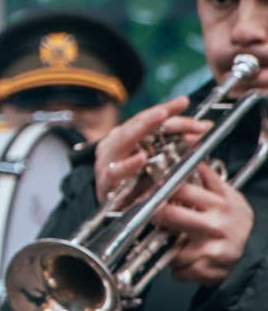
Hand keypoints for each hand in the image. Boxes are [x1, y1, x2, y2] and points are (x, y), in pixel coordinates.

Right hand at [94, 96, 210, 202]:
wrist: (111, 208)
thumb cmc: (133, 181)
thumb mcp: (155, 161)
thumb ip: (177, 144)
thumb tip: (204, 129)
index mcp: (127, 135)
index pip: (147, 118)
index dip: (167, 109)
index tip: (183, 101)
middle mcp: (116, 142)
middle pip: (138, 123)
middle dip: (159, 114)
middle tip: (177, 105)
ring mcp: (109, 159)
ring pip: (125, 138)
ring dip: (143, 127)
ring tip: (160, 116)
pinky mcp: (107, 179)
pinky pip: (117, 171)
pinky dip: (129, 165)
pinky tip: (140, 158)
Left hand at [151, 161, 252, 285]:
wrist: (255, 253)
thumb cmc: (233, 221)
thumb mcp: (227, 195)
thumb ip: (206, 177)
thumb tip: (188, 145)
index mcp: (220, 202)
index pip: (181, 189)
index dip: (160, 188)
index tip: (149, 189)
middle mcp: (217, 224)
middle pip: (168, 214)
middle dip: (155, 214)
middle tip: (152, 214)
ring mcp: (212, 248)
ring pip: (168, 244)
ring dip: (165, 244)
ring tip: (172, 240)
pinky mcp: (208, 269)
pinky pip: (177, 268)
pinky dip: (176, 267)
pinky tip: (184, 260)